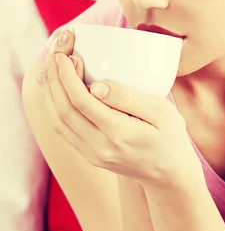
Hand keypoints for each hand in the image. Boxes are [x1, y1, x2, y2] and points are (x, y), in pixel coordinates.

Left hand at [37, 30, 203, 188]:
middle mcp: (100, 147)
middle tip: (52, 57)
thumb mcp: (162, 112)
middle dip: (54, 81)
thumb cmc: (171, 137)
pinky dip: (54, 109)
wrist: (169, 175)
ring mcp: (92, 155)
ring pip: (59, 122)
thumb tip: (97, 86)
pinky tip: (55, 93)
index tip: (63, 56)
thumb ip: (129, 98)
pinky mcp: (90, 156)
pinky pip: (64, 131)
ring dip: (49, 95)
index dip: (67, 76)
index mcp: (119, 133)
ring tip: (47, 72)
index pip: (82, 102)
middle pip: (64, 110)